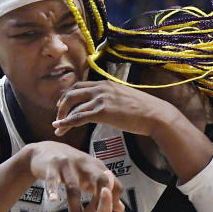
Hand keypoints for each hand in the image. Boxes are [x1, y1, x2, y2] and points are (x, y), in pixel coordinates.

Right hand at [24, 141, 122, 211]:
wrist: (45, 150)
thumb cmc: (72, 167)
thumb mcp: (90, 177)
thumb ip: (105, 192)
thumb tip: (121, 208)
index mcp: (98, 168)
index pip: (114, 184)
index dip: (115, 201)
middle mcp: (86, 165)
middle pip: (101, 180)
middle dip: (102, 200)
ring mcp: (69, 165)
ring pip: (74, 188)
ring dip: (75, 209)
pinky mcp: (52, 166)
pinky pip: (52, 180)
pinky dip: (52, 189)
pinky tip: (53, 200)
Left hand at [53, 81, 175, 137]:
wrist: (155, 115)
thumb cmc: (145, 110)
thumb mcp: (125, 97)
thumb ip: (113, 98)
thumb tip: (108, 106)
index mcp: (106, 83)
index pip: (80, 85)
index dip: (69, 95)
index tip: (64, 104)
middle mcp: (100, 88)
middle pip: (71, 92)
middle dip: (62, 104)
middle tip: (59, 115)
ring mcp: (100, 99)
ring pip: (72, 105)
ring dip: (62, 116)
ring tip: (57, 126)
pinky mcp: (101, 112)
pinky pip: (77, 117)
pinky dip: (66, 123)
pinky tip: (60, 128)